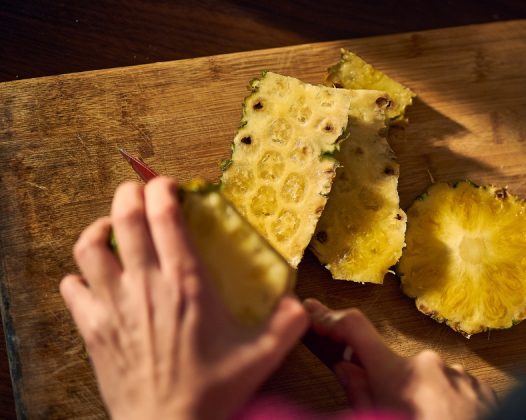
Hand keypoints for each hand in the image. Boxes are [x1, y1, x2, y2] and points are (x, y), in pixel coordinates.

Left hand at [60, 177, 308, 419]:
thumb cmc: (212, 390)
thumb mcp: (261, 356)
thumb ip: (288, 323)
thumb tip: (301, 303)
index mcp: (186, 282)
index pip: (164, 216)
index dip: (163, 190)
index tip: (169, 186)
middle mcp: (145, 284)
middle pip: (124, 217)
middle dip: (129, 193)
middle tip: (139, 192)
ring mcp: (113, 304)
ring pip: (90, 247)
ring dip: (100, 228)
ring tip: (112, 228)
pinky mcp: (92, 328)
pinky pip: (72, 287)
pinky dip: (80, 275)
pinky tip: (94, 279)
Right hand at [303, 299, 496, 419]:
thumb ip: (363, 397)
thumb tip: (347, 370)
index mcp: (400, 375)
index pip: (356, 331)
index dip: (330, 319)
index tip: (312, 313)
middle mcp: (431, 364)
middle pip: (396, 369)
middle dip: (392, 390)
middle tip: (399, 415)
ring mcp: (460, 373)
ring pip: (428, 382)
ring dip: (424, 403)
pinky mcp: (483, 386)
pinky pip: (455, 390)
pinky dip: (449, 407)